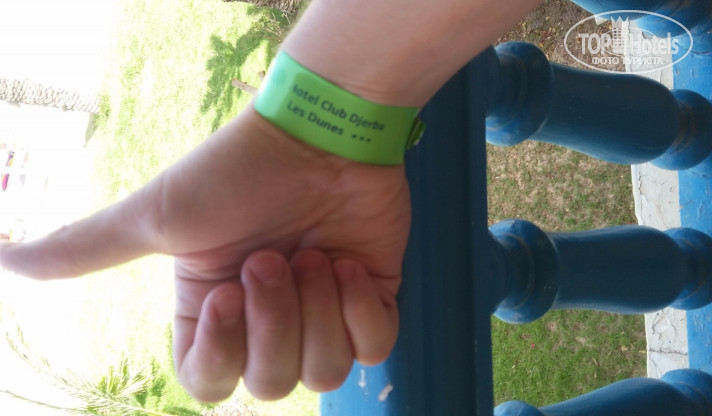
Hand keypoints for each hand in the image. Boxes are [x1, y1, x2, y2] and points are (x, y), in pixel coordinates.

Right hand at [0, 106, 409, 400]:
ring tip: (314, 255)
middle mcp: (266, 321)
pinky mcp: (368, 299)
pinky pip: (375, 348)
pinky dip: (359, 311)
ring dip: (316, 310)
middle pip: (272, 383)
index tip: (230, 289)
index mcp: (215, 312)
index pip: (211, 384)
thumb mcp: (158, 217)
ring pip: (324, 374)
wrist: (318, 136)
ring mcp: (320, 313)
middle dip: (276, 320)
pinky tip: (348, 265)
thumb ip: (88, 249)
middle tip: (276, 256)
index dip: (223, 349)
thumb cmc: (237, 173)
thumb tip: (5, 262)